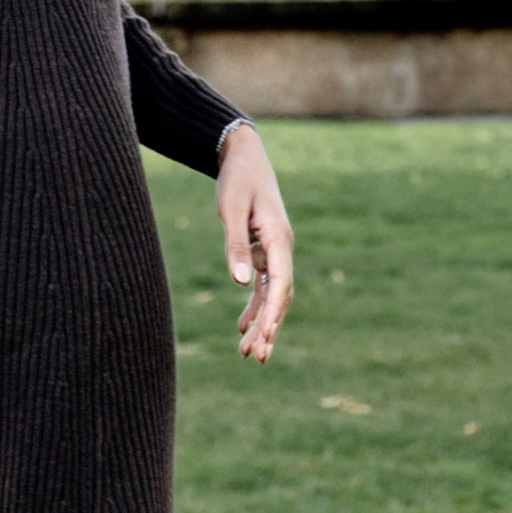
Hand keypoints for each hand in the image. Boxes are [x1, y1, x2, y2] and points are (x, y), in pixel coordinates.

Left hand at [215, 126, 292, 362]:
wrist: (243, 155)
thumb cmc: (237, 179)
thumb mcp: (230, 210)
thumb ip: (235, 245)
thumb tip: (241, 282)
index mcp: (278, 238)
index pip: (281, 283)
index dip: (273, 312)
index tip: (265, 336)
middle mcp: (282, 248)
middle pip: (280, 296)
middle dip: (270, 328)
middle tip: (257, 357)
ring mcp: (275, 250)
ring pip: (272, 294)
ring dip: (263, 323)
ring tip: (249, 353)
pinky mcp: (264, 250)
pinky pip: (263, 285)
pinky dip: (255, 306)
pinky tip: (243, 327)